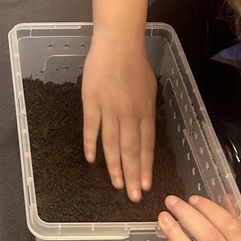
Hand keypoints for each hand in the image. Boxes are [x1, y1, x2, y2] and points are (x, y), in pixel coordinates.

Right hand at [81, 39, 155, 197]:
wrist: (117, 43)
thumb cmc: (135, 64)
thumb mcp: (150, 88)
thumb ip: (147, 111)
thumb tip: (146, 131)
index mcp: (145, 111)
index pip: (146, 145)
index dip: (145, 166)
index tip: (145, 185)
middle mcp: (129, 113)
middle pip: (130, 149)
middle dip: (132, 175)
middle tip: (133, 196)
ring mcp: (109, 108)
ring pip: (112, 143)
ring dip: (114, 166)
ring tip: (116, 184)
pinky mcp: (91, 101)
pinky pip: (91, 127)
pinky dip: (90, 144)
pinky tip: (91, 159)